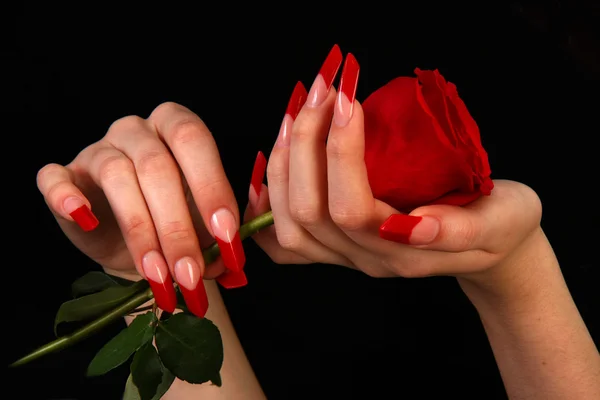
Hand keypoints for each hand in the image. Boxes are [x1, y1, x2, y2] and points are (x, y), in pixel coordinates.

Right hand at [36, 102, 246, 316]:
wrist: (137, 246)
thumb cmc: (181, 224)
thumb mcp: (211, 224)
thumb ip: (227, 230)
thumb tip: (233, 254)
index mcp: (177, 128)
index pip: (194, 141)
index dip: (211, 187)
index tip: (226, 235)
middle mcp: (137, 130)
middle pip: (157, 166)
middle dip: (177, 226)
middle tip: (190, 273)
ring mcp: (98, 149)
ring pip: (117, 176)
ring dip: (140, 231)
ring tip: (157, 275)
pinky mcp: (65, 175)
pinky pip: (54, 177)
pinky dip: (65, 196)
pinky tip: (84, 219)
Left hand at [245, 46, 542, 279]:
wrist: (492, 246)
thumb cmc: (503, 225)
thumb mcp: (502, 220)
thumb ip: (459, 228)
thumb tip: (413, 224)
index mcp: (403, 253)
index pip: (350, 208)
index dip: (340, 152)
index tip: (350, 98)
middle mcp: (366, 259)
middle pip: (308, 212)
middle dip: (306, 143)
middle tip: (323, 90)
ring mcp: (346, 257)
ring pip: (287, 224)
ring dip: (284, 162)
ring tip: (299, 112)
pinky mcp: (336, 248)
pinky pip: (283, 240)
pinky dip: (266, 203)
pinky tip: (271, 163)